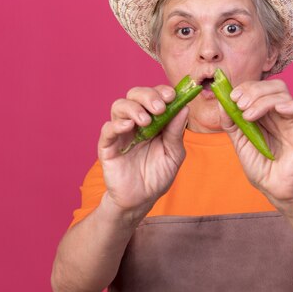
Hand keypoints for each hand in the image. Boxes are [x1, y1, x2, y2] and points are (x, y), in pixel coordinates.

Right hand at [98, 85, 187, 215]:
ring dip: (133, 108)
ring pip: (119, 106)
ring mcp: (120, 132)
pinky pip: (107, 129)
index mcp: (154, 120)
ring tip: (145, 121)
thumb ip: (176, 132)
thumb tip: (184, 107)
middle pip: (135, 95)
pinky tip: (128, 127)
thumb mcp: (174, 155)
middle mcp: (135, 122)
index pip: (155, 96)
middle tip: (159, 107)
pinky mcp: (107, 146)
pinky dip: (117, 124)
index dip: (162, 91)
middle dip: (148, 96)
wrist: (141, 200)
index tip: (172, 95)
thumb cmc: (157, 176)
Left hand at [219, 78, 292, 205]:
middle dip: (254, 90)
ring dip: (263, 101)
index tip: (232, 97)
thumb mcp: (239, 141)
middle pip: (275, 87)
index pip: (261, 88)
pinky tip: (279, 109)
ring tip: (248, 116)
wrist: (273, 188)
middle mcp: (282, 114)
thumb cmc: (259, 165)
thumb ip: (231, 122)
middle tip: (239, 104)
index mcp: (267, 113)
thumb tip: (221, 101)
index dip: (247, 87)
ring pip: (285, 96)